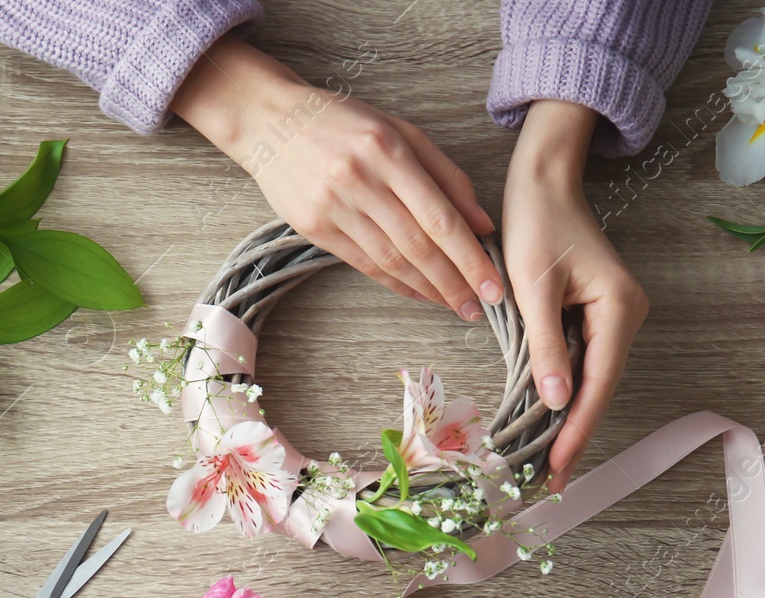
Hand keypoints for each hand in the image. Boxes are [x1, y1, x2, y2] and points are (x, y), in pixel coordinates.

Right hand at [172, 36, 502, 319]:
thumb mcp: (401, 132)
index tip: (494, 285)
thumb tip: (482, 224)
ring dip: (429, 289)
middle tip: (481, 307)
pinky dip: (397, 284)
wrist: (270, 122)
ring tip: (456, 306)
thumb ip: (445, 176)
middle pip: (418, 246)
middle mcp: (360, 182)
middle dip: (455, 282)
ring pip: (391, 261)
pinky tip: (421, 293)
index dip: (470, 257)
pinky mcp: (314, 229)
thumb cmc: (344, 122)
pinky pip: (365, 264)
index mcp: (388, 152)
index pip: (439, 217)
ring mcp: (333, 208)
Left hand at [504, 100, 647, 492]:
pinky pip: (584, 362)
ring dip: (568, 418)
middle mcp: (628, 315)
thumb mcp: (532, 288)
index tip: (556, 468)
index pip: (598, 383)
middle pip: (600, 388)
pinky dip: (565, 392)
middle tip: (546, 481)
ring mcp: (617, 317)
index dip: (577, 430)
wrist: (543, 182)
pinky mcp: (600, 316)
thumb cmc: (536, 224)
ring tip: (543, 463)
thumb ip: (546, 347)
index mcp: (619, 308)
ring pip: (592, 380)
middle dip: (573, 434)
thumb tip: (558, 402)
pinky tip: (546, 422)